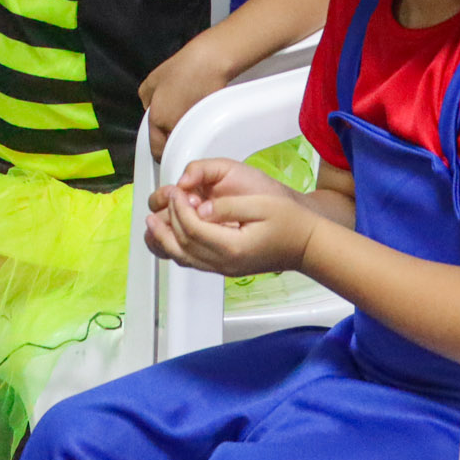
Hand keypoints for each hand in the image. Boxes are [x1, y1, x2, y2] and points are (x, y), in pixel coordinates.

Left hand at [137, 45, 230, 159]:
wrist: (208, 63)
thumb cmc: (182, 69)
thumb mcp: (151, 82)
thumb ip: (145, 101)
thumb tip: (149, 109)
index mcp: (158, 120)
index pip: (156, 149)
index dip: (157, 151)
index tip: (159, 147)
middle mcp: (175, 128)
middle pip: (172, 149)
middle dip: (171, 144)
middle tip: (171, 131)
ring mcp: (193, 128)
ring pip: (186, 142)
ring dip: (184, 138)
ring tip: (184, 121)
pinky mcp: (208, 123)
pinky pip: (198, 134)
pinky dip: (196, 130)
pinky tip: (196, 115)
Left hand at [144, 165, 316, 277]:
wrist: (307, 245)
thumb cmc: (290, 221)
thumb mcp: (262, 205)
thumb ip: (228, 207)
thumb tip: (201, 207)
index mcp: (234, 246)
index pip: (193, 229)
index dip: (179, 208)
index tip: (177, 191)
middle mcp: (225, 262)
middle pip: (183, 246)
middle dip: (167, 224)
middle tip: (159, 205)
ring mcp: (225, 269)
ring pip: (185, 259)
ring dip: (165, 241)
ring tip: (152, 225)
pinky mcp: (226, 268)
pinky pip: (194, 263)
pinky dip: (177, 251)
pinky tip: (171, 238)